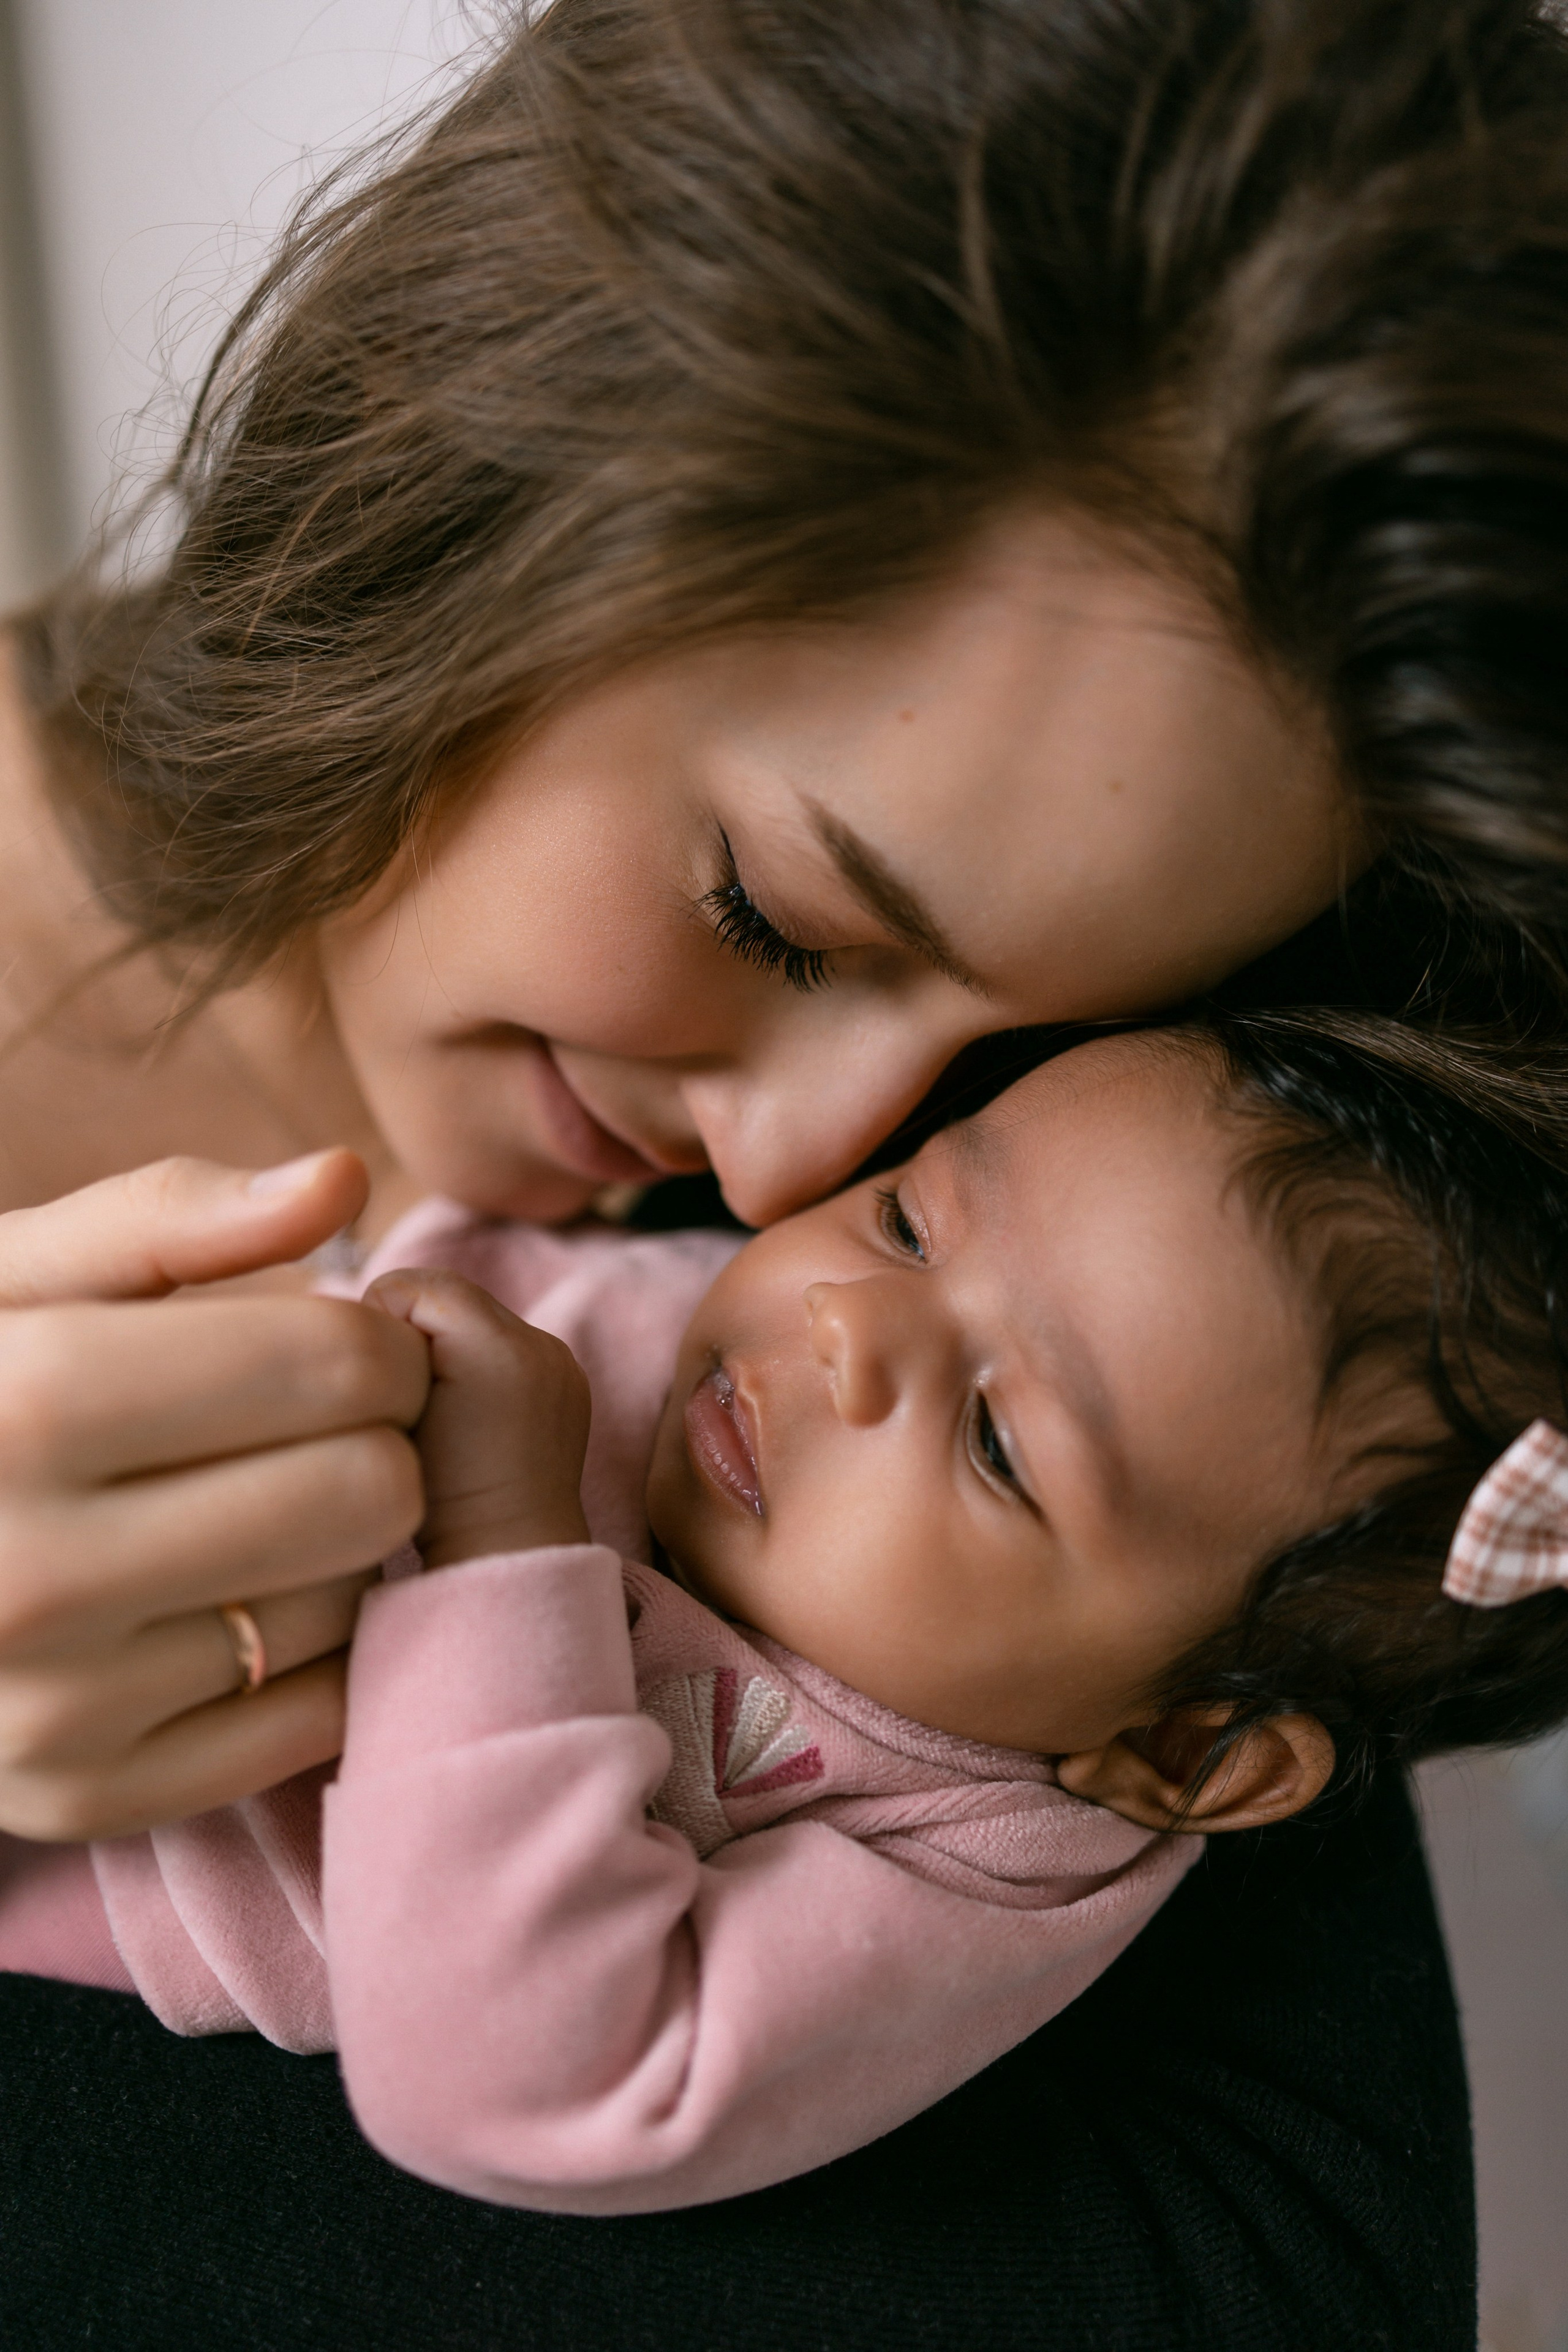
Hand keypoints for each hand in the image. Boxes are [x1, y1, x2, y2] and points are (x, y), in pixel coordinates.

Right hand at [0, 1152, 430, 1840]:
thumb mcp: (15, 1270)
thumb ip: (173, 1216)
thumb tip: (339, 1178)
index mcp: (22, 1405)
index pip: (337, 1364)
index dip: (374, 1339)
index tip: (338, 1338)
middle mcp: (28, 1576)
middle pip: (369, 1490)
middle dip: (374, 1438)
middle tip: (315, 1425)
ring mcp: (55, 1711)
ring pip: (350, 1604)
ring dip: (336, 1545)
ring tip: (252, 1505)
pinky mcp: (88, 1801)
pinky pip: (313, 1716)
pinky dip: (308, 1653)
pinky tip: (237, 1597)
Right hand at [366, 1270, 590, 1568]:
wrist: (502, 1552)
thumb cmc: (428, 1499)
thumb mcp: (388, 1417)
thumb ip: (386, 1344)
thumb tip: (386, 1310)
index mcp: (496, 1350)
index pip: (410, 1286)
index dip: (379, 1326)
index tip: (382, 1385)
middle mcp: (542, 1344)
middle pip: (448, 1295)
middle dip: (417, 1332)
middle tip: (407, 1394)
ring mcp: (561, 1360)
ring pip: (476, 1317)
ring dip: (450, 1344)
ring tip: (442, 1406)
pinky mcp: (568, 1376)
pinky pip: (508, 1341)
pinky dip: (482, 1360)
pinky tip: (474, 1412)